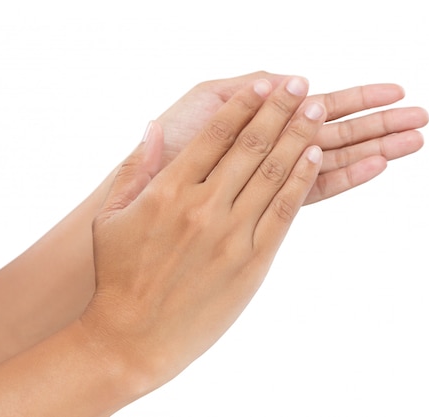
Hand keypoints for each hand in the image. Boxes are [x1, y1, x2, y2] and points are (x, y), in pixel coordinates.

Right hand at [84, 76, 324, 391]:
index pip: (215, 134)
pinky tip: (316, 155)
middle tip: (302, 85)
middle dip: (280, 109)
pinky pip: (284, 211)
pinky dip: (302, 179)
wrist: (133, 338)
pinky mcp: (252, 262)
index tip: (263, 84)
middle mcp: (202, 206)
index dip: (244, 104)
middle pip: (252, 145)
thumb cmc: (118, 278)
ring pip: (274, 173)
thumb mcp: (110, 217)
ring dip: (299, 136)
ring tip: (317, 109)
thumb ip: (136, 167)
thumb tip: (155, 126)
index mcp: (167, 191)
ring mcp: (230, 234)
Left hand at [157, 71, 428, 204]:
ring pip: (333, 157)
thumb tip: (284, 79)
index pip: (319, 107)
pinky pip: (312, 187)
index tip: (394, 91)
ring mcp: (272, 177)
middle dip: (379, 122)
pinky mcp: (266, 204)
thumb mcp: (201, 103)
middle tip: (424, 114)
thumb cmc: (164, 147)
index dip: (358, 99)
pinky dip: (346, 175)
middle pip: (335, 131)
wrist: (135, 197)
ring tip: (417, 137)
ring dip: (374, 146)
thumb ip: (242, 91)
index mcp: (264, 123)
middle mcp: (274, 151)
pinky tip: (378, 165)